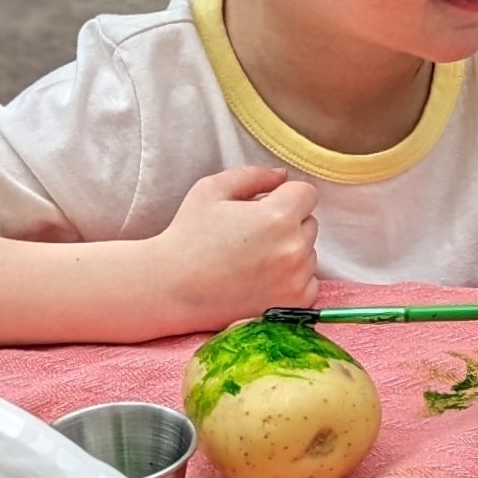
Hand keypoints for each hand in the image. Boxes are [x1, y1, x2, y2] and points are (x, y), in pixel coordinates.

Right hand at [160, 166, 318, 327]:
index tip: (264, 207)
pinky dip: (292, 279)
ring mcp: (297, 278)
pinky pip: (309, 280)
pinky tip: (259, 280)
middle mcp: (293, 248)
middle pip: (309, 222)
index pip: (306, 193)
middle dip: (287, 223)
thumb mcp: (211, 190)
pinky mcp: (296, 302)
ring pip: (309, 252)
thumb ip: (253, 176)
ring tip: (250, 260)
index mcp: (278, 216)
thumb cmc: (187, 236)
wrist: (168, 288)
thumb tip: (282, 175)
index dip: (284, 196)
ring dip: (290, 251)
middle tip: (251, 236)